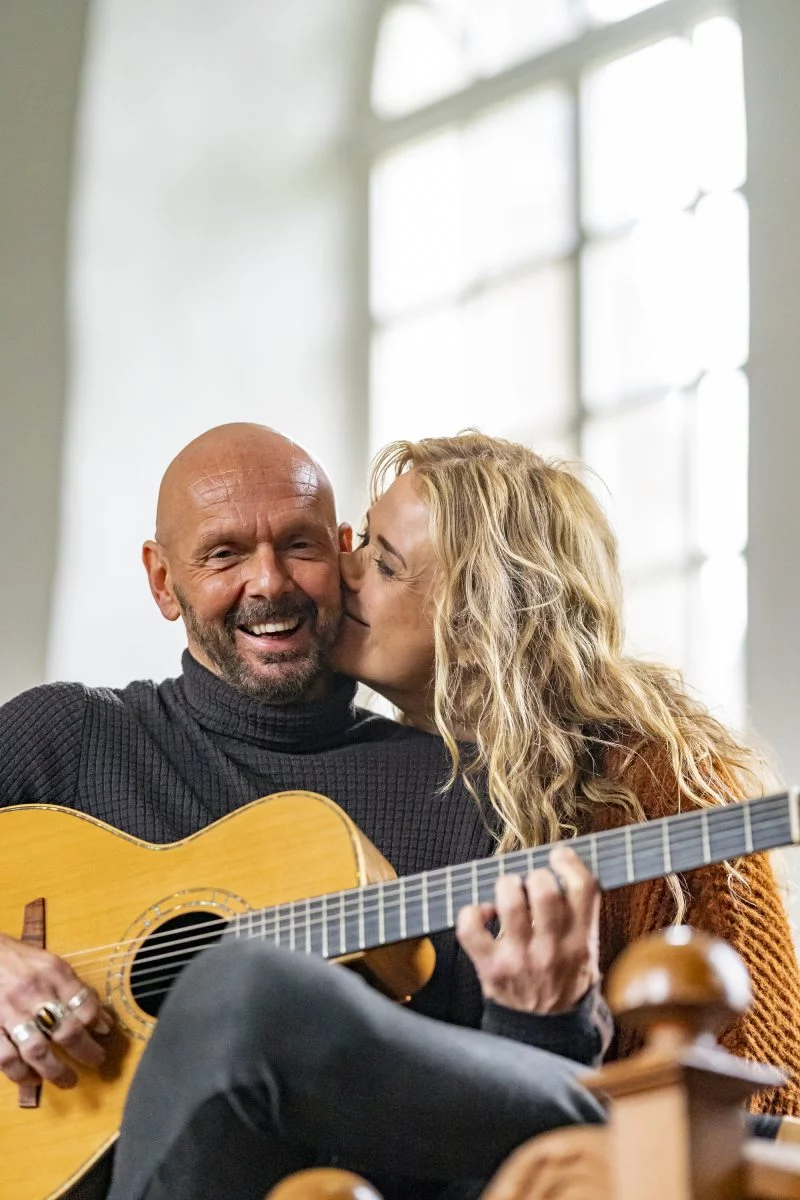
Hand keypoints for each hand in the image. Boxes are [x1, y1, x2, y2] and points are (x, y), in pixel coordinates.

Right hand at [0, 933, 111, 1089]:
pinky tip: (32, 1078)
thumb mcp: (50, 962)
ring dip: (56, 1071)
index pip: (84, 1003)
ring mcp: (10, 1012)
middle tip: (96, 1060)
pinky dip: (21, 1074)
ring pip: (37, 1051)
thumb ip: (74, 988)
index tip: (105, 1031)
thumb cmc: (18, 960)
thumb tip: (100, 1016)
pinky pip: (7, 1058)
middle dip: (85, 1051)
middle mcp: (33, 992)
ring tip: (69, 1080)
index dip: (99, 1021)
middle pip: (66, 1030)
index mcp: (53, 972)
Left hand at [456, 845, 600, 1013]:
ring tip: (509, 893)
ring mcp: (519, 959)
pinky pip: (470, 927)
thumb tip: (562, 865)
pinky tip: (484, 914)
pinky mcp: (490, 967)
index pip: (583, 888)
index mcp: (580, 943)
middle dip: (536, 875)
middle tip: (532, 883)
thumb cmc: (562, 981)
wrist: (544, 1032)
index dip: (569, 863)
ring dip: (506, 886)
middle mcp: (551, 950)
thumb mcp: (586, 952)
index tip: (559, 857)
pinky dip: (472, 912)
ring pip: (509, 899)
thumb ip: (578, 915)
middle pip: (544, 889)